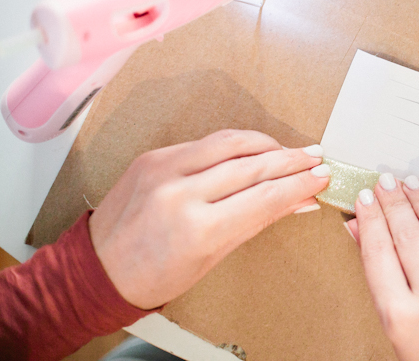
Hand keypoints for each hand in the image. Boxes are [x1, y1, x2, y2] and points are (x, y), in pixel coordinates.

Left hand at [88, 129, 329, 309]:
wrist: (97, 269)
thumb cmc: (153, 275)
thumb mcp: (214, 255)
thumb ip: (259, 220)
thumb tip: (298, 202)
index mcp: (198, 228)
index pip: (266, 196)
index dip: (300, 184)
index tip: (321, 178)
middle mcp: (180, 192)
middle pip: (253, 165)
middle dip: (291, 161)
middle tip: (315, 159)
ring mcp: (164, 169)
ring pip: (231, 142)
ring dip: (267, 144)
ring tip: (289, 150)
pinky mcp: (155, 156)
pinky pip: (205, 143)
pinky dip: (234, 145)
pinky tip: (252, 150)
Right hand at [346, 174, 418, 360]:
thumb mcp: (397, 332)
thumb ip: (380, 280)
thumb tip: (359, 232)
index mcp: (401, 319)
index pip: (378, 252)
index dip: (370, 219)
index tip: (364, 199)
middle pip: (408, 235)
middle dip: (394, 203)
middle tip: (386, 183)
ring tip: (412, 183)